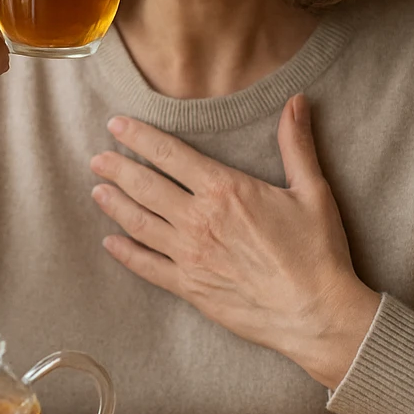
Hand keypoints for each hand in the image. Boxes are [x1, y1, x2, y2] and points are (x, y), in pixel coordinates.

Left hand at [89, 94, 379, 389]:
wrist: (316, 313)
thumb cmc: (317, 252)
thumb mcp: (312, 190)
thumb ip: (295, 144)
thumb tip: (296, 101)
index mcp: (225, 190)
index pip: (170, 154)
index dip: (140, 137)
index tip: (117, 125)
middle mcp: (199, 219)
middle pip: (145, 186)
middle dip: (117, 168)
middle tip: (98, 158)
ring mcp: (190, 255)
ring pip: (139, 223)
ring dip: (115, 204)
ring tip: (97, 190)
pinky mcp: (189, 288)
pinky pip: (147, 267)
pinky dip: (125, 253)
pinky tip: (110, 243)